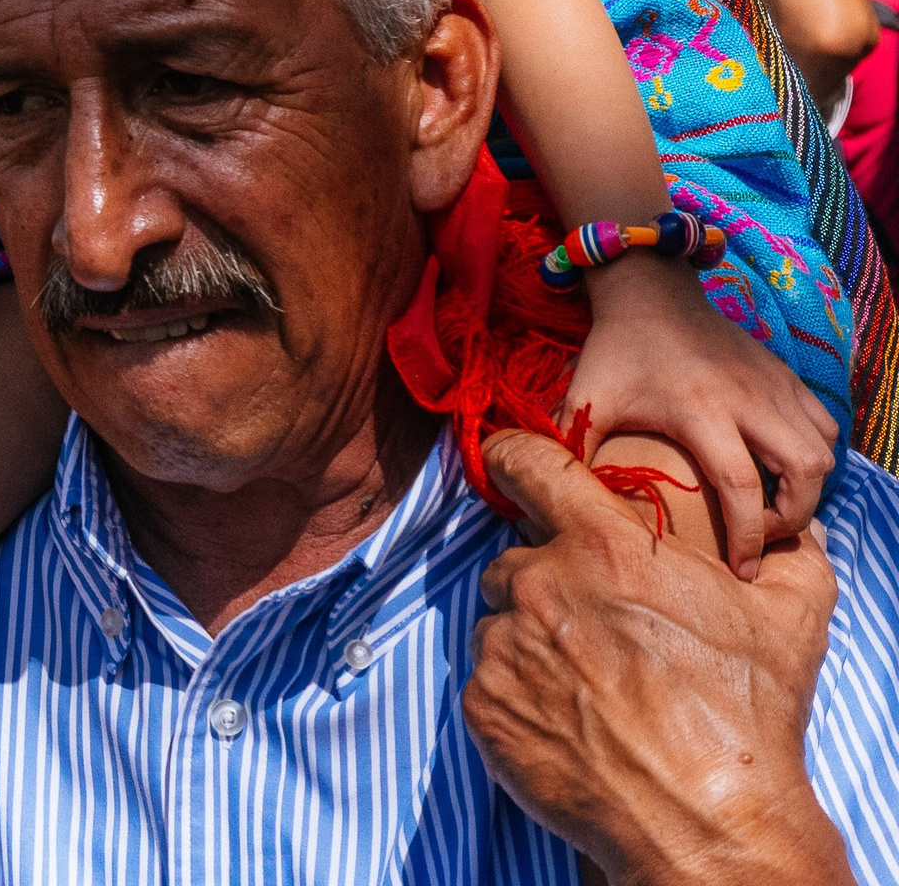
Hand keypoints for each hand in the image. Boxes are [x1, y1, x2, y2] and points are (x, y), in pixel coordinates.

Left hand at [466, 431, 852, 885]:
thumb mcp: (789, 618)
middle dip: (545, 584)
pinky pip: (487, 681)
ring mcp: (503, 645)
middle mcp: (539, 584)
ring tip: (589, 685)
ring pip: (499, 623)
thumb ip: (786, 555)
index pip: (526, 461)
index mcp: (601, 545)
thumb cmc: (747, 715)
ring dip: (530, 642)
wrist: (708, 820)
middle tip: (595, 629)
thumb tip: (795, 529)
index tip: (514, 468)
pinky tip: (568, 723)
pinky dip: (518, 696)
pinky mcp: (483, 703)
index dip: (516, 459)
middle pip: (515, 559)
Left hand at [567, 252, 837, 576]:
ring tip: (776, 507)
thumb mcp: (588, 397)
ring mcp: (774, 385)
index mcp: (700, 409)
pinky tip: (784, 468)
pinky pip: (824, 425)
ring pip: (823, 449)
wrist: (648, 292)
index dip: (748, 536)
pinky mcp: (785, 376)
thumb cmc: (615, 349)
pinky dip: (816, 454)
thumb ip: (571, 446)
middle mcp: (748, 399)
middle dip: (793, 517)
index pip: (741, 485)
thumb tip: (544, 498)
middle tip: (765, 536)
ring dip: (809, 487)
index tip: (742, 571)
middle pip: (804, 471)